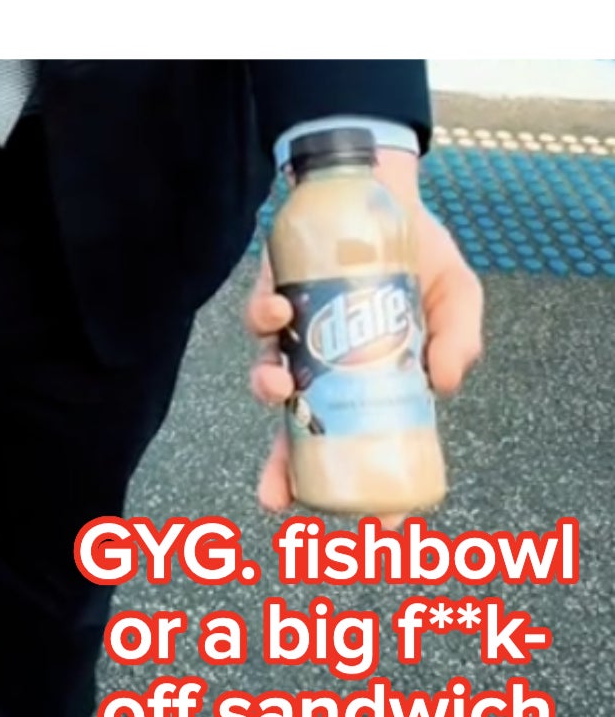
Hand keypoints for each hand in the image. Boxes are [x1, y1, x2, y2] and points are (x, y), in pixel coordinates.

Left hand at [246, 148, 483, 519]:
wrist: (386, 192)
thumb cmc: (421, 254)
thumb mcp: (457, 297)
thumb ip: (458, 338)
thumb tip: (443, 384)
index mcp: (367, 381)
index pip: (354, 444)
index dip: (357, 485)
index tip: (374, 524)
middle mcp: (322, 365)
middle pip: (294, 429)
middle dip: (282, 467)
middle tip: (279, 496)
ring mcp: (293, 333)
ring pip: (268, 374)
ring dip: (268, 386)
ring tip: (281, 386)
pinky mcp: (271, 291)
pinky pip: (258, 315)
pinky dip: (264, 317)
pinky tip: (279, 314)